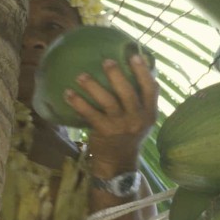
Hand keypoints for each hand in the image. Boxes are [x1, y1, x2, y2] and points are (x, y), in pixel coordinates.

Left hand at [64, 54, 158, 175]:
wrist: (118, 163)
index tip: (135, 55)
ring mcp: (120, 126)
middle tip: (106, 61)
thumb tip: (144, 73)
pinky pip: (90, 114)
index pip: (150, 89)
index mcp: (149, 113)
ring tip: (81, 76)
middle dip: (117, 75)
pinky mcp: (104, 132)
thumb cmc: (129, 135)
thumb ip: (143, 101)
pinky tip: (68, 93)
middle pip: (128, 93)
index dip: (143, 72)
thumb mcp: (143, 120)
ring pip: (108, 102)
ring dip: (93, 86)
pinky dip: (78, 102)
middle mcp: (137, 119)